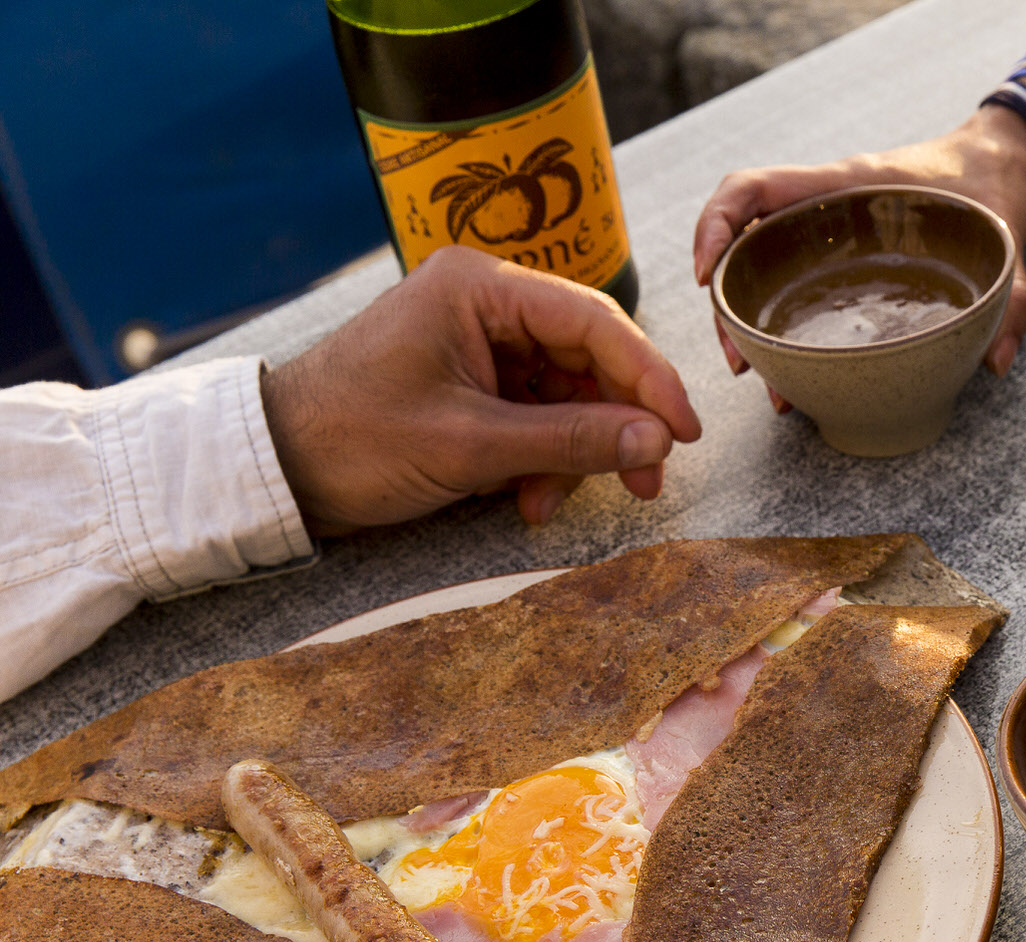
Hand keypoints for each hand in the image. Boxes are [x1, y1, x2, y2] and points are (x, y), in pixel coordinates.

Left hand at [261, 246, 699, 534]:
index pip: (595, 322)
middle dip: (616, 424)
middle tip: (646, 480)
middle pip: (588, 358)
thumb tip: (656, 441)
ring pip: (567, 395)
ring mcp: (477, 344)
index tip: (683, 432)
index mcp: (479, 287)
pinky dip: (542, 460)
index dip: (650, 378)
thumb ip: (570, 440)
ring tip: (551, 502)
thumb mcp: (471, 446)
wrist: (273, 471)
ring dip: (574, 454)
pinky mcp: (471, 383)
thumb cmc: (352, 440)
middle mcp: (484, 303)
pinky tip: (526, 499)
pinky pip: (535, 416)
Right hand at [692, 104, 1025, 405]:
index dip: (716, 225)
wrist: (1001, 161)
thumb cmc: (993, 185)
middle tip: (740, 365)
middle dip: (729, 307)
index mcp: (849, 185)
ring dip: (751, 326)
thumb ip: (1012, 299)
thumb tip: (993, 362)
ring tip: (763, 382)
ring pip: (764, 273)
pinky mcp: (842, 259)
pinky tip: (793, 371)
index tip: (707, 278)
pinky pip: (793, 285)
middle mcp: (827, 209)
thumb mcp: (1008, 239)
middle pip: (746, 247)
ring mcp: (830, 235)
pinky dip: (783, 327)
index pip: (754, 188)